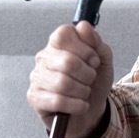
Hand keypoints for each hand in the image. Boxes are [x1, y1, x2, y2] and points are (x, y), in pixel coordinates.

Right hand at [26, 21, 113, 137]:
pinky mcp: (34, 98)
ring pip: (63, 83)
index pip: (63, 34)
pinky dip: (76, 105)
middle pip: (67, 61)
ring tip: (84, 92)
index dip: (85, 48)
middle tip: (90, 79)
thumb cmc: (94, 83)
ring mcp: (37, 78)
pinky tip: (79, 105)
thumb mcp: (103, 60)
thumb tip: (83, 26)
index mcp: (58, 45)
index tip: (93, 60)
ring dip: (83, 91)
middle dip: (88, 74)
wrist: (92, 111)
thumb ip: (96, 42)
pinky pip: (58, 101)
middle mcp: (43, 58)